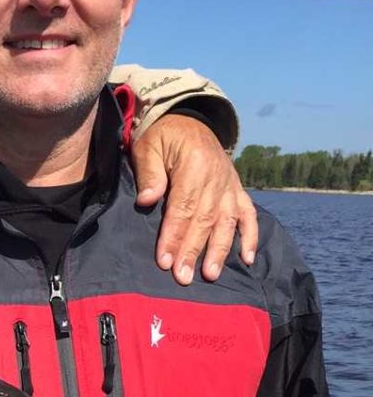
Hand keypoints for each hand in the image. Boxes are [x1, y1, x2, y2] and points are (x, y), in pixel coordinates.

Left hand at [131, 115, 258, 284]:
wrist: (188, 119)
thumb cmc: (162, 137)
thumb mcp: (148, 146)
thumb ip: (149, 173)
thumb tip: (147, 200)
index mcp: (194, 164)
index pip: (183, 207)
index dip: (174, 235)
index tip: (165, 260)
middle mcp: (217, 177)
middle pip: (205, 220)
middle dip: (193, 250)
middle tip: (182, 277)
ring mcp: (230, 185)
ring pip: (227, 222)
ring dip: (219, 251)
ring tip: (210, 275)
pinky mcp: (238, 190)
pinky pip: (248, 215)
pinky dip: (251, 237)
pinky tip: (247, 260)